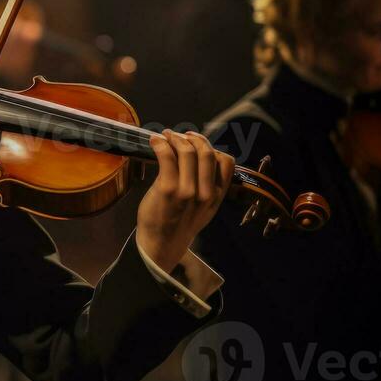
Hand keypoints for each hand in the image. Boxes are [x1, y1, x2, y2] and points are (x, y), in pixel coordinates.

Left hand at [136, 130, 234, 271]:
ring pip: (187, 151)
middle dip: (192, 138)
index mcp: (217, 195)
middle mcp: (206, 192)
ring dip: (175, 137)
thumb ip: (209, 186)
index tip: (196, 142)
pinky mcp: (167, 189)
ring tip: (165, 136)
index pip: (226, 161)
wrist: (161, 245)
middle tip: (179, 135)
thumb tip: (200, 156)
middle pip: (206, 152)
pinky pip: (167, 157)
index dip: (211, 146)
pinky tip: (154, 141)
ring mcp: (187, 191)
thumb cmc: (180, 223)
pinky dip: (160, 144)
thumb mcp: (205, 208)